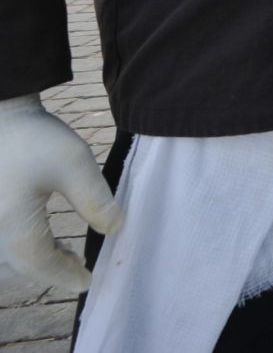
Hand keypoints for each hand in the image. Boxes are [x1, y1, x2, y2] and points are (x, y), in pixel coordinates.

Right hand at [0, 94, 122, 290]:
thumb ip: (96, 199)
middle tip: (78, 265)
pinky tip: (40, 238)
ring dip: (29, 263)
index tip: (88, 280)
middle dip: (46, 271)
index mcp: (10, 223)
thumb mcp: (74, 163)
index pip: (38, 264)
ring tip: (63, 252)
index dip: (64, 276)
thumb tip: (115, 229)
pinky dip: (15, 250)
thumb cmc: (33, 137)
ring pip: (2, 260)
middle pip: (15, 268)